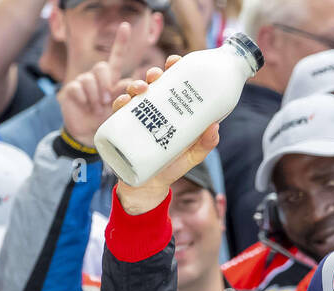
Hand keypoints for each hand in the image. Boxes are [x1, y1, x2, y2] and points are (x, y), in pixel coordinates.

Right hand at [59, 21, 134, 146]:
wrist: (88, 135)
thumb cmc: (106, 121)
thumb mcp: (118, 109)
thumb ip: (125, 95)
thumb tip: (134, 85)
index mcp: (111, 79)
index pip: (116, 58)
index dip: (120, 42)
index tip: (126, 26)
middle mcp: (97, 77)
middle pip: (102, 67)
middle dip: (105, 84)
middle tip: (105, 100)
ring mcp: (83, 81)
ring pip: (90, 78)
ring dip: (95, 95)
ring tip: (95, 107)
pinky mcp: (71, 88)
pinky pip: (78, 87)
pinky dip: (83, 99)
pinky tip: (84, 106)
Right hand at [110, 58, 220, 214]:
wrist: (150, 185)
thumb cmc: (173, 166)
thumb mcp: (193, 156)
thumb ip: (205, 144)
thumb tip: (215, 127)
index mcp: (173, 110)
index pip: (174, 83)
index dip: (174, 68)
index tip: (175, 61)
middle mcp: (156, 108)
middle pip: (153, 83)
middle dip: (154, 74)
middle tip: (156, 76)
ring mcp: (139, 116)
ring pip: (135, 92)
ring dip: (136, 85)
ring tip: (141, 90)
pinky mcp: (124, 126)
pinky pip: (119, 110)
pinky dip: (120, 102)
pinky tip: (124, 102)